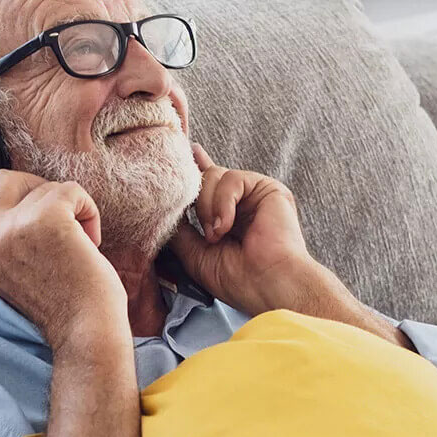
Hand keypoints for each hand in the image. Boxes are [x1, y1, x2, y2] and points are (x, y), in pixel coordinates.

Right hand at [0, 139, 128, 349]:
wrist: (85, 329)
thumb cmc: (67, 305)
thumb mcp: (18, 271)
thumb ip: (8, 239)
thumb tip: (25, 204)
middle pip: (5, 181)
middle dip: (36, 189)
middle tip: (62, 222)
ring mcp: (14, 227)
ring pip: (43, 185)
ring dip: (70, 208)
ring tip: (79, 245)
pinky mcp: (44, 218)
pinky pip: (70, 190)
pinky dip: (88, 210)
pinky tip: (90, 240)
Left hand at [169, 143, 413, 349]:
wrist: (270, 285)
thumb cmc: (239, 279)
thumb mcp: (196, 255)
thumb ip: (181, 230)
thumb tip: (166, 209)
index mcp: (230, 216)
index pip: (209, 185)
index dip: (198, 167)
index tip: (188, 151)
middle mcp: (243, 202)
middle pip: (205, 179)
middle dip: (196, 203)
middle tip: (207, 235)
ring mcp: (256, 194)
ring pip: (214, 176)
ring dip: (208, 208)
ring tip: (217, 235)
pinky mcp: (268, 188)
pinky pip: (232, 179)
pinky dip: (223, 203)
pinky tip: (227, 225)